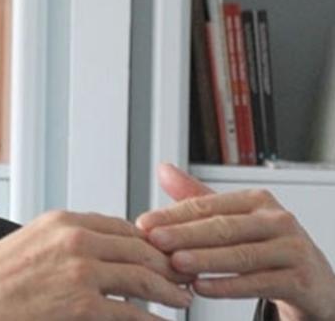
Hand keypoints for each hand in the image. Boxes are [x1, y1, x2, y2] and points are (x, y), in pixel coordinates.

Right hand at [0, 210, 192, 320]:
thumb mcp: (29, 245)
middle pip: (140, 248)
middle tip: (185, 277)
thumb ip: (65, 242)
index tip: (163, 255)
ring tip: (183, 299)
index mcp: (62, 221)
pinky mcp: (82, 305)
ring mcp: (80, 270)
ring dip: (170, 290)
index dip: (149, 243)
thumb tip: (99, 251)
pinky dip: (153, 320)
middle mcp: (74, 238)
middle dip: (168, 264)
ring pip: (144, 277)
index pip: (122, 226)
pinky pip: (132, 313)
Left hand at [136, 163, 334, 320]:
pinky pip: (258, 282)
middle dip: (185, 234)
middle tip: (155, 240)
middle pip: (224, 227)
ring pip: (241, 255)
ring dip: (205, 260)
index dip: (173, 215)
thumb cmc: (267, 247)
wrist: (315, 281)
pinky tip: (202, 289)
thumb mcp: (234, 219)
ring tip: (176, 263)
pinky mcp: (299, 279)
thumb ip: (197, 198)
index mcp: (256, 200)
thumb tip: (163, 170)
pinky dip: (228, 286)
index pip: (207, 205)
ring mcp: (291, 249)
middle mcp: (277, 220)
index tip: (144, 223)